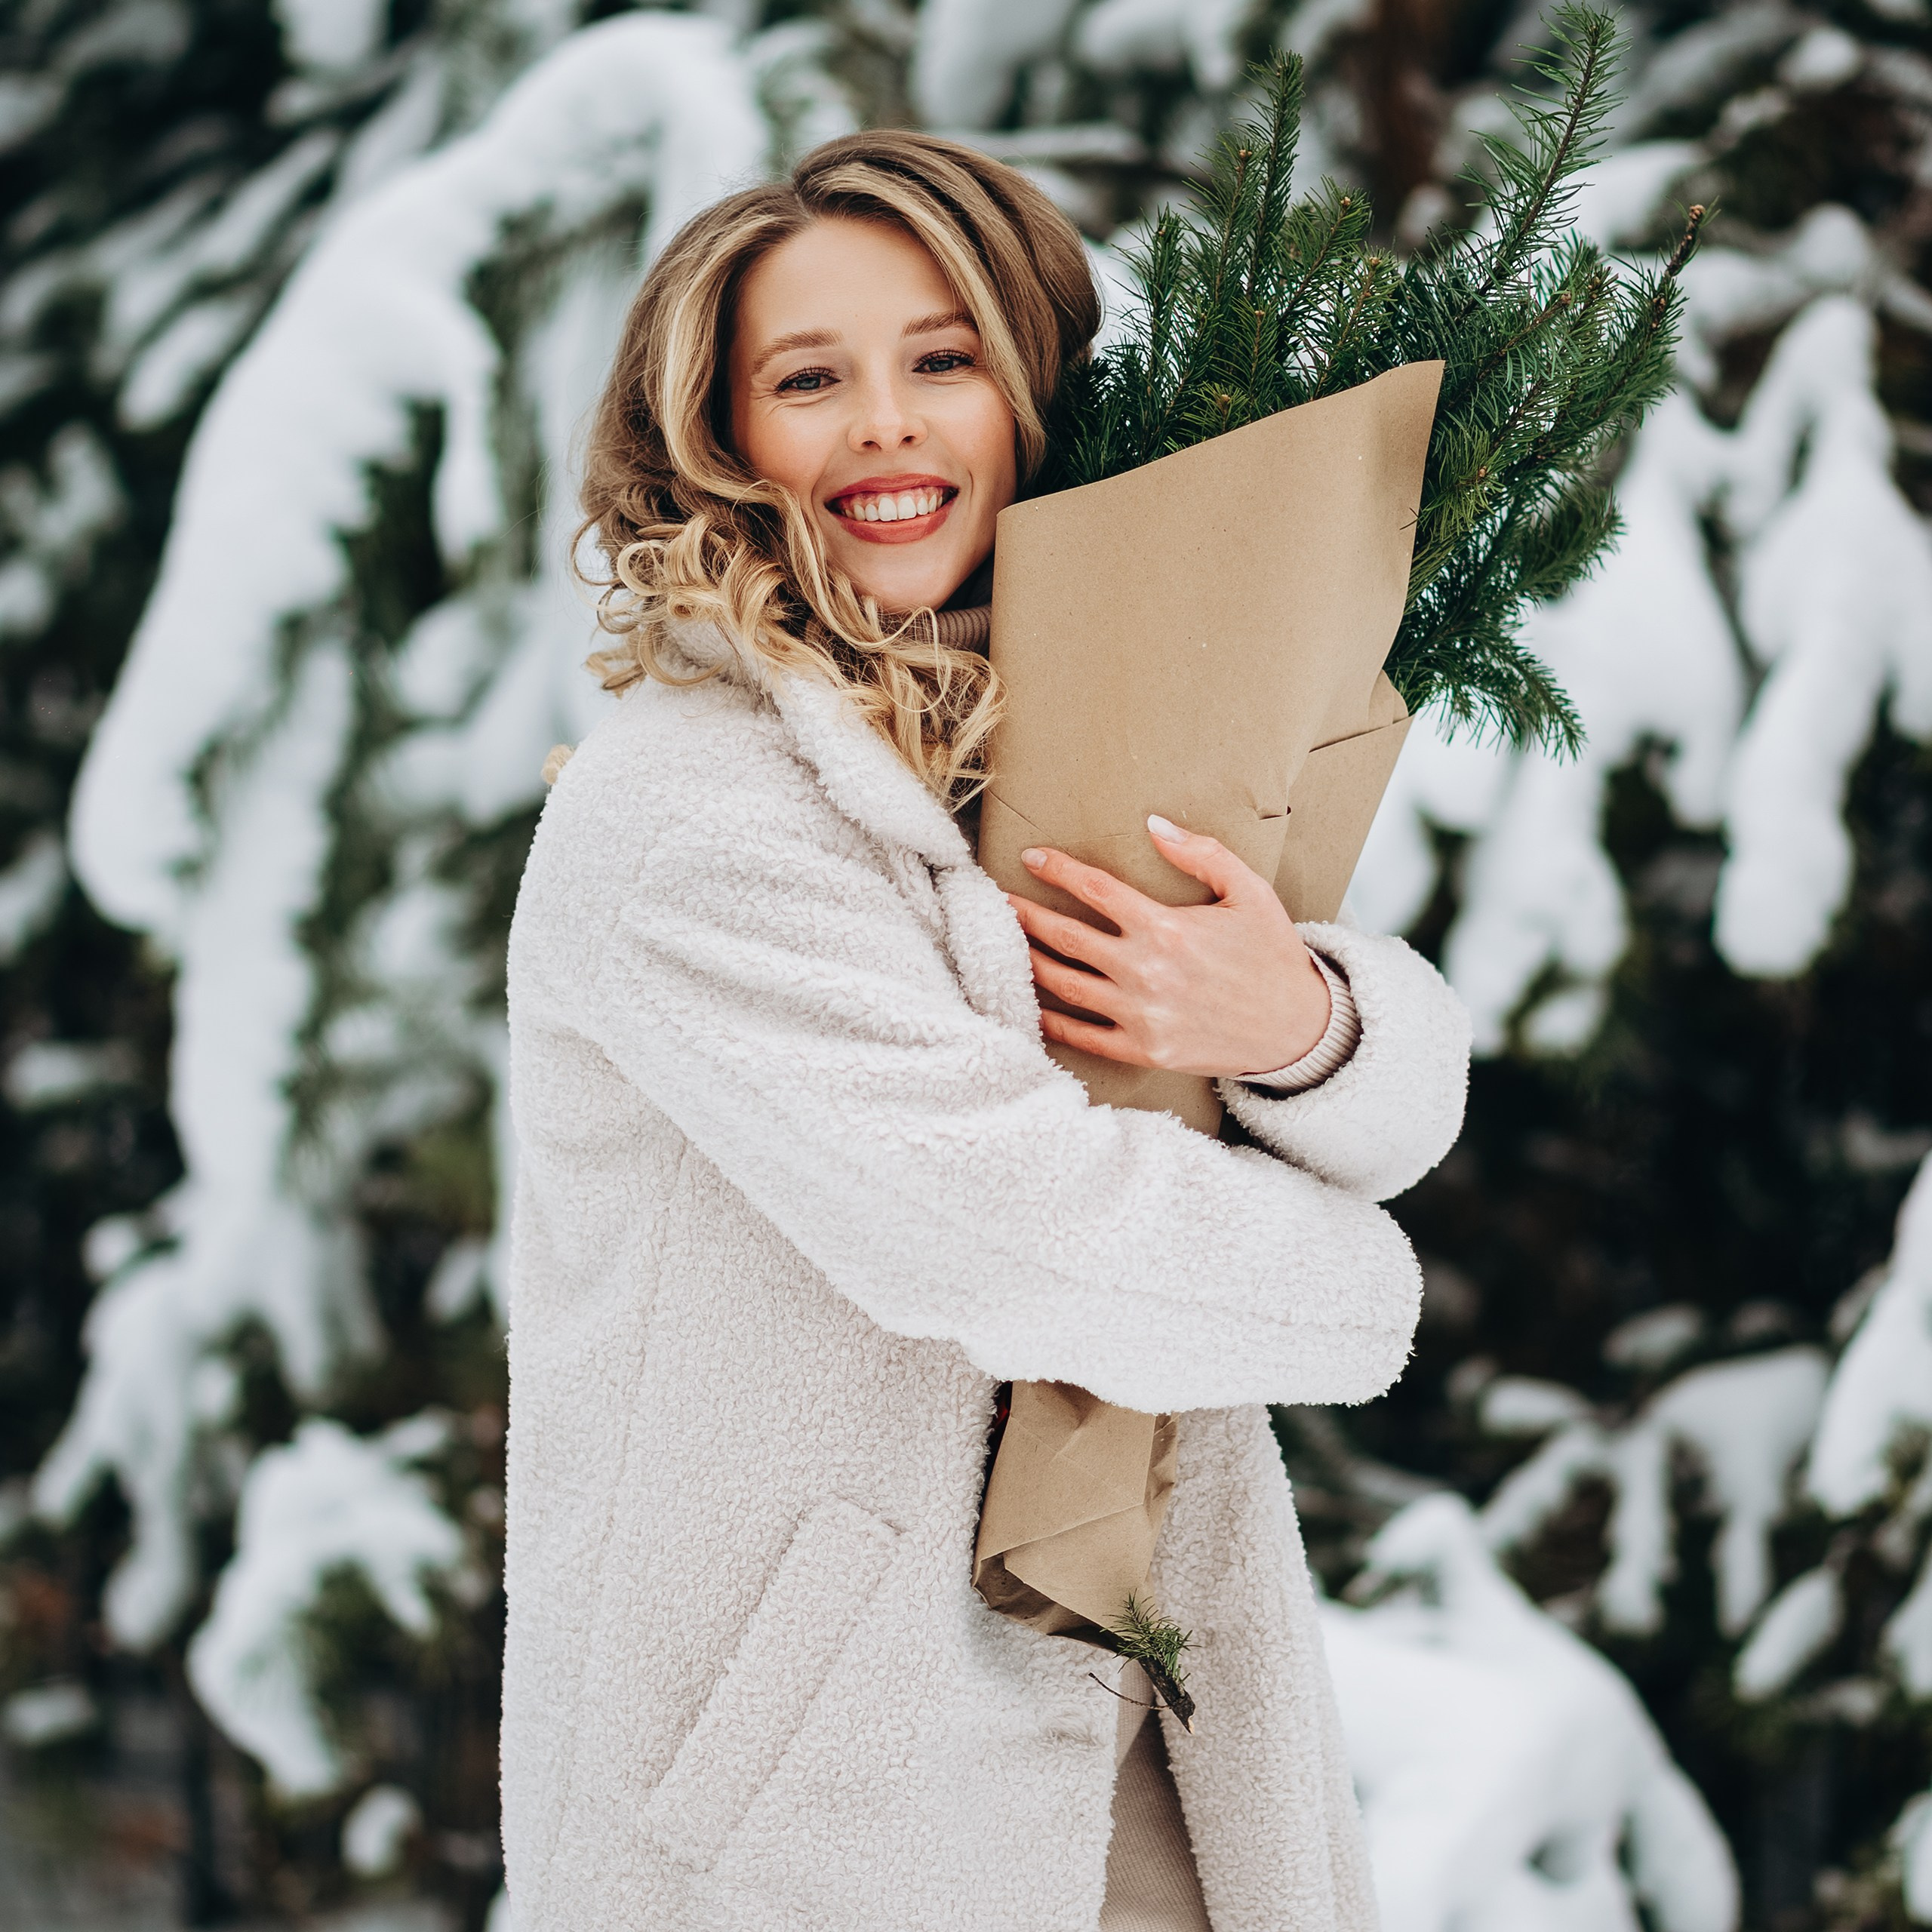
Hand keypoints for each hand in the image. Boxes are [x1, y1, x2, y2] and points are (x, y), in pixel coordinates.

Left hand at [1006, 815, 1331, 1078]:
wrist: (1296, 1030)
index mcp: (1167, 928)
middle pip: (1065, 936)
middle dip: (1025, 915)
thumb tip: (1154, 823)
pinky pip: (1080, 1035)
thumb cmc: (1272, 956)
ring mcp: (1140, 1015)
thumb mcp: (1250, 893)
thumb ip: (1203, 853)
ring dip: (1028, 960)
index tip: (1032, 858)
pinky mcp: (1141, 1050)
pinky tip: (1027, 1002)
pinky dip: (1049, 1020)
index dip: (1058, 870)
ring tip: (1003, 944)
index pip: (1095, 890)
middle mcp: (1146, 971)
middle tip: (997, 901)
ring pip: (1063, 984)